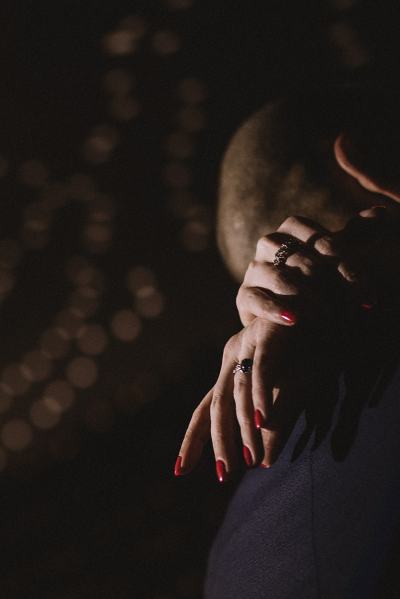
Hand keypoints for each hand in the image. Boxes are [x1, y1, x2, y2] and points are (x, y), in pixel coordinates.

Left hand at [175, 317, 292, 481]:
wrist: (320, 310)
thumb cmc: (306, 351)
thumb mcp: (289, 394)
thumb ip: (274, 424)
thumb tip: (261, 463)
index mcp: (233, 372)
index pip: (206, 411)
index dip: (193, 440)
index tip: (179, 471)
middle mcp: (233, 359)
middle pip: (215, 405)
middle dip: (217, 442)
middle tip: (223, 475)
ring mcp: (248, 347)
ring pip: (237, 393)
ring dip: (243, 428)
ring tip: (247, 459)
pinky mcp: (269, 338)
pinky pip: (262, 370)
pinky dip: (262, 396)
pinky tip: (262, 420)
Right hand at [237, 208, 398, 326]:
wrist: (289, 312)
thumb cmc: (316, 279)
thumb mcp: (335, 257)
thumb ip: (355, 235)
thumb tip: (381, 213)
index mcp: (291, 230)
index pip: (316, 237)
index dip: (341, 258)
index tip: (363, 283)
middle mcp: (269, 244)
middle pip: (299, 258)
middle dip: (327, 282)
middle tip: (350, 302)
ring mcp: (254, 269)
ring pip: (277, 276)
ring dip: (303, 295)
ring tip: (326, 313)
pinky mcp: (244, 295)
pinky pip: (255, 299)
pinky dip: (274, 309)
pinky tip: (295, 320)